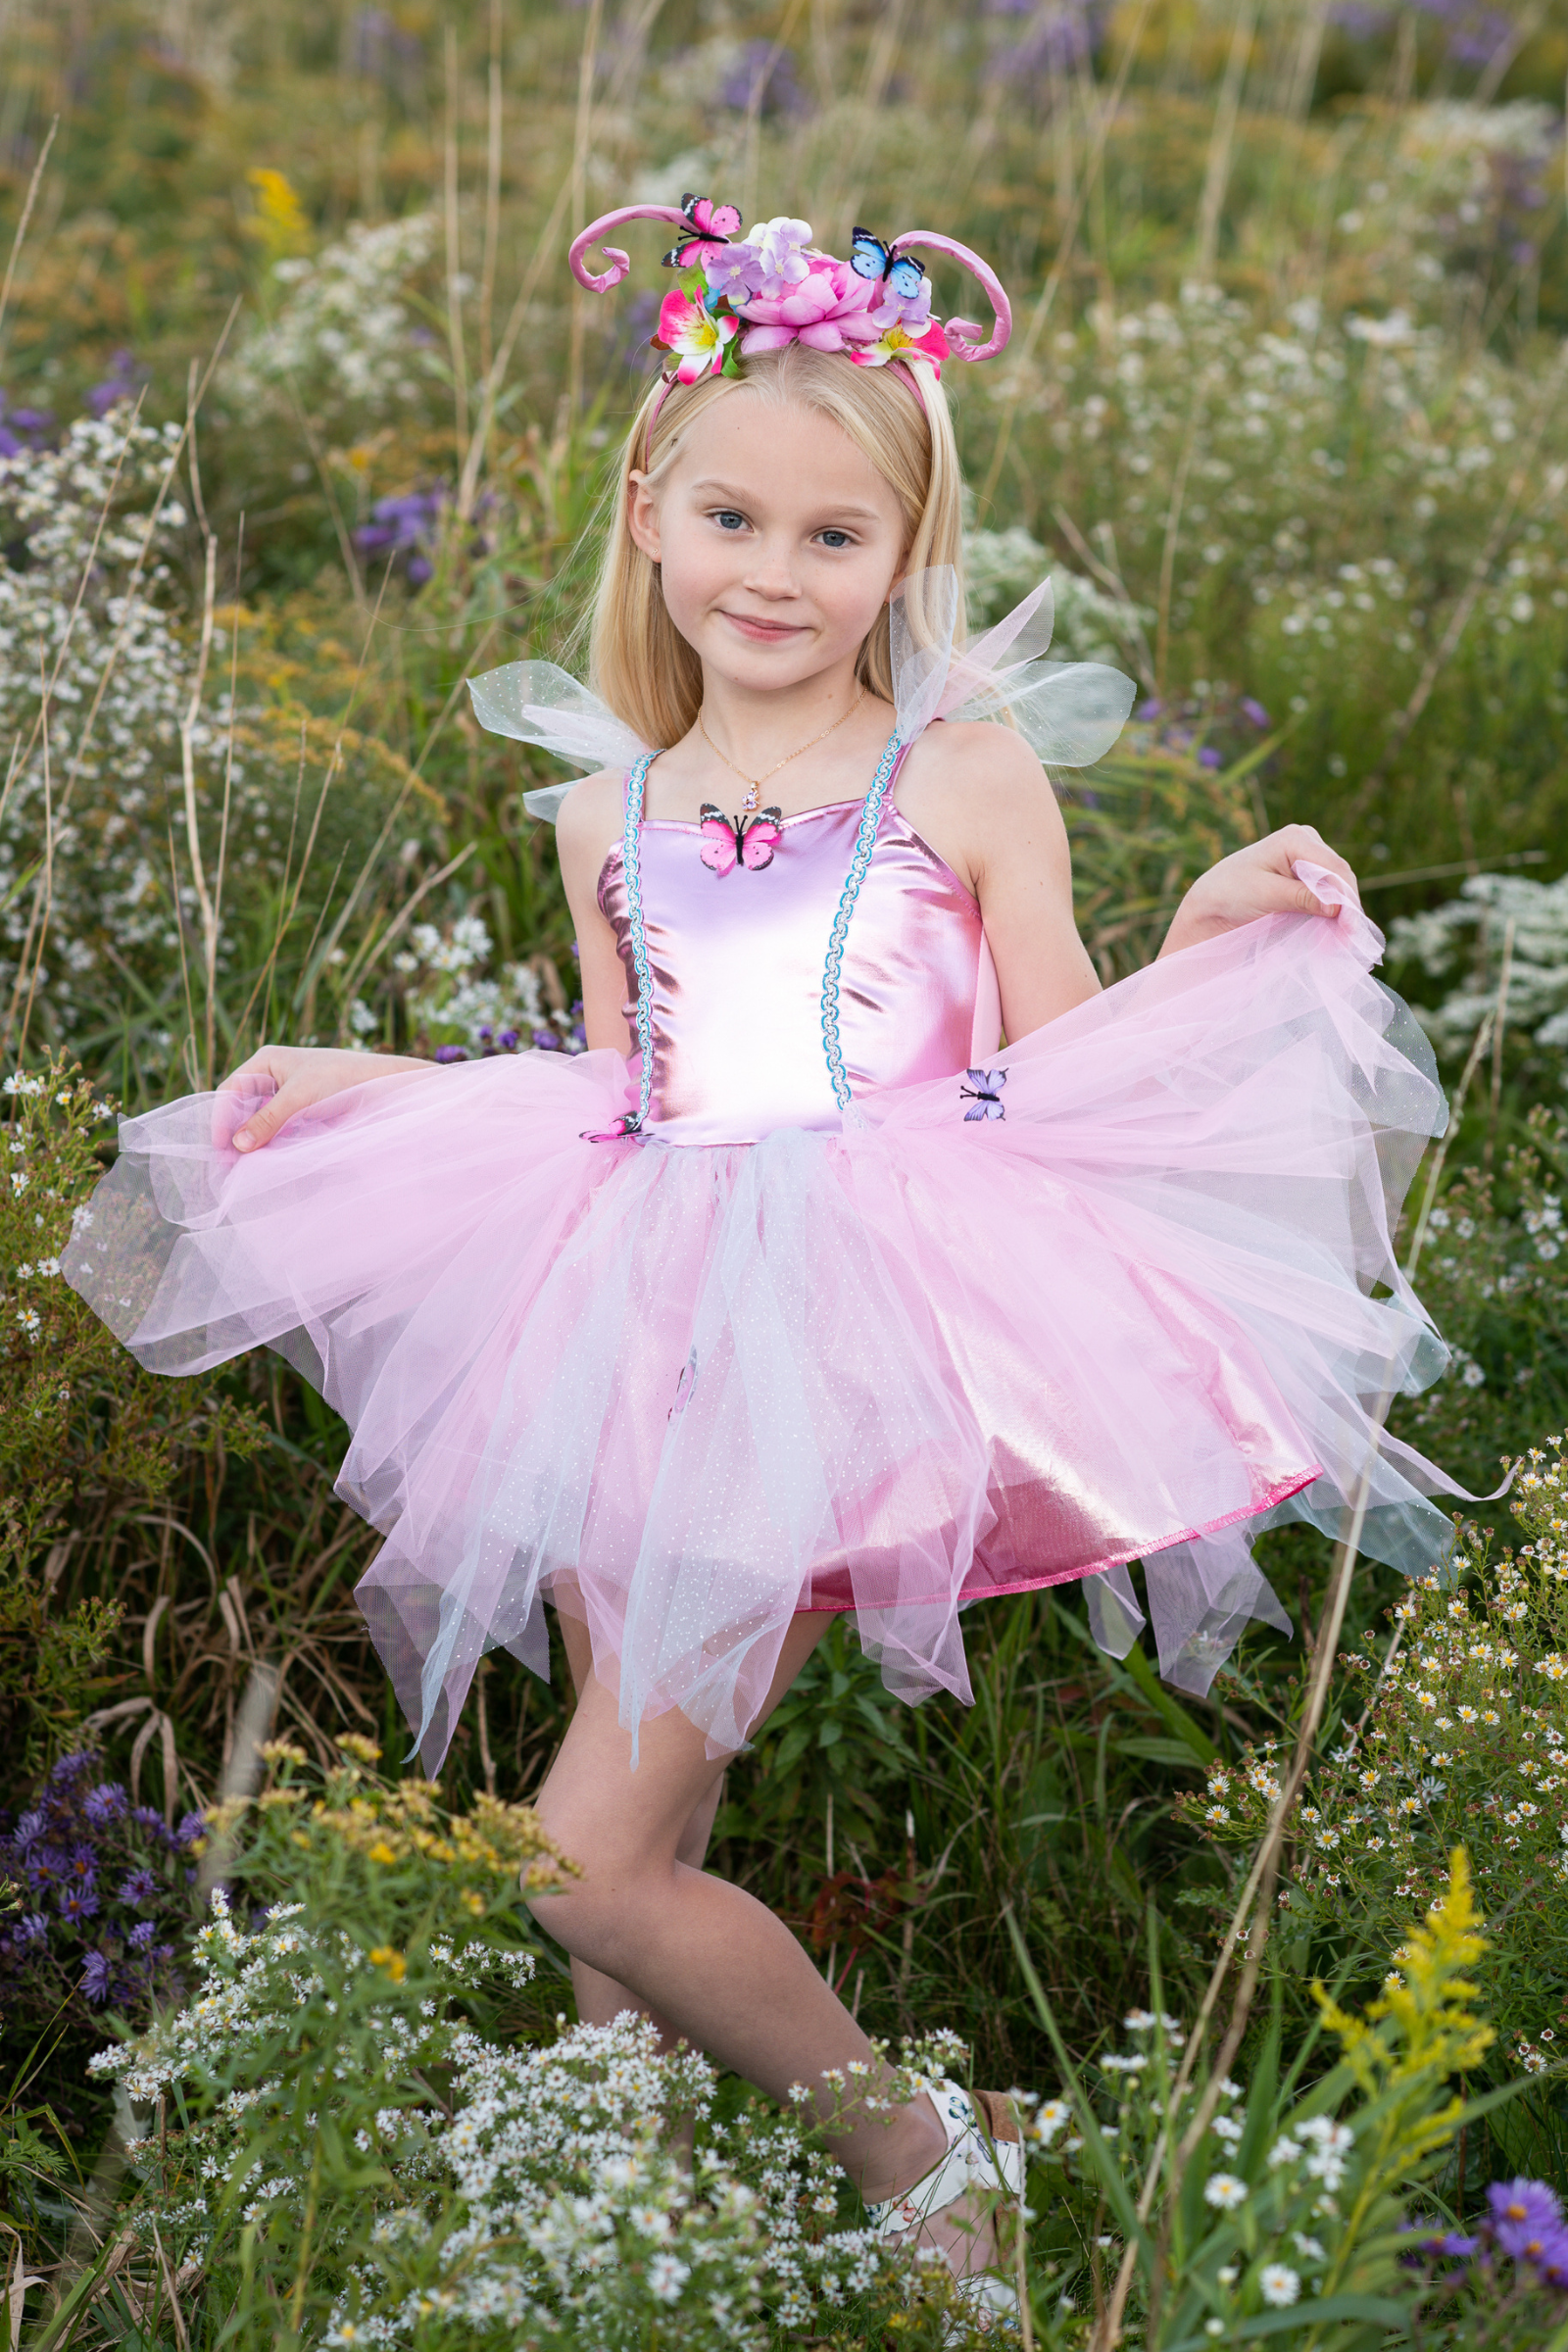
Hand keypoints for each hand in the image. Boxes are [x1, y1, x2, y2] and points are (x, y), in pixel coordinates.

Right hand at [218, 1044, 432, 1151]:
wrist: (383, 1087)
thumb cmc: (342, 1079)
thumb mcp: (300, 1097)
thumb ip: (268, 1120)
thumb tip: (238, 1146)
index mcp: (266, 1062)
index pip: (230, 1091)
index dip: (221, 1119)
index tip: (221, 1147)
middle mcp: (272, 1077)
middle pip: (241, 1108)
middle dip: (234, 1134)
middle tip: (228, 1165)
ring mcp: (285, 1096)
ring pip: (257, 1122)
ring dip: (250, 1143)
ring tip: (243, 1168)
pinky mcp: (300, 1114)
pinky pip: (276, 1131)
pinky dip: (268, 1145)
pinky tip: (264, 1161)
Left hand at [1158, 824, 1357, 958]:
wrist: (1212, 901)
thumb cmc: (1230, 893)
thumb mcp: (1265, 895)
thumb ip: (1300, 897)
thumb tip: (1337, 906)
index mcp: (1295, 838)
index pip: (1332, 867)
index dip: (1346, 896)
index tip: (1351, 926)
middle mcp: (1306, 841)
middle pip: (1339, 875)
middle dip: (1348, 906)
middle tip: (1352, 938)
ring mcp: (1308, 857)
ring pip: (1337, 884)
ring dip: (1344, 910)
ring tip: (1347, 939)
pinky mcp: (1307, 875)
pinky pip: (1328, 891)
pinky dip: (1333, 910)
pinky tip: (1337, 930)